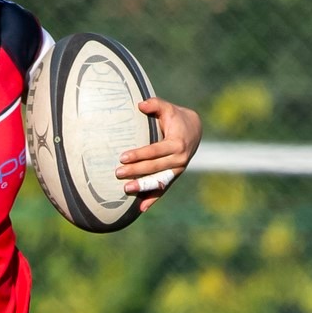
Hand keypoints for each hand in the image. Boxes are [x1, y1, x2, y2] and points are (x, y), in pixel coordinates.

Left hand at [118, 97, 202, 212]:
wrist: (194, 130)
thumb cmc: (176, 118)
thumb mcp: (168, 108)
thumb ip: (155, 104)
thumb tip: (140, 105)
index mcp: (176, 143)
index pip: (155, 151)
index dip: (139, 154)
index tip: (122, 157)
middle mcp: (179, 159)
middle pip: (154, 167)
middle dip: (135, 171)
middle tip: (117, 173)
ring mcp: (177, 170)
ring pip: (158, 181)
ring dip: (143, 188)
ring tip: (126, 190)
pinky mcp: (173, 176)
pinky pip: (163, 189)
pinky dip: (153, 198)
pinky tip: (141, 208)